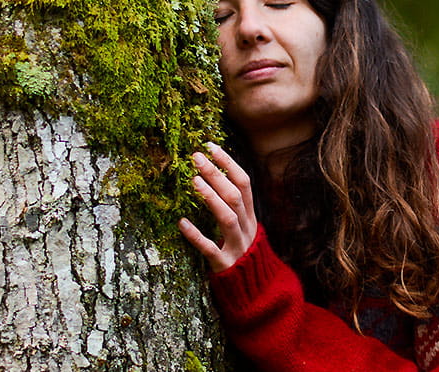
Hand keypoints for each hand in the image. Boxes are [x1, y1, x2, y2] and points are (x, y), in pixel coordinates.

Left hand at [178, 143, 256, 271]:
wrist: (257, 292)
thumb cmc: (242, 254)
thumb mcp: (243, 227)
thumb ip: (233, 206)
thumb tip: (214, 175)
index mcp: (251, 216)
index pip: (244, 183)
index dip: (229, 163)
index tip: (210, 146)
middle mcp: (247, 228)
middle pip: (235, 196)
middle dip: (216, 174)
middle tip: (196, 157)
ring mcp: (237, 247)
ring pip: (228, 218)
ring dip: (212, 198)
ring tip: (194, 181)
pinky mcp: (225, 265)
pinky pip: (211, 249)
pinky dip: (197, 236)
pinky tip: (181, 223)